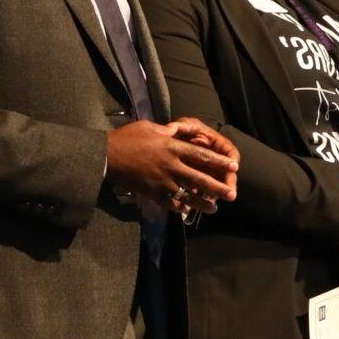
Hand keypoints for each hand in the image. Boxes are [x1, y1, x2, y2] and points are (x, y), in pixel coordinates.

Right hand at [107, 118, 237, 214]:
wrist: (106, 156)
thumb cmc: (126, 138)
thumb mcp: (148, 127)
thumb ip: (165, 131)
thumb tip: (175, 131)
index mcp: (171, 146)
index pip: (201, 154)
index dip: (218, 161)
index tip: (233, 166)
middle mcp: (170, 165)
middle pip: (199, 178)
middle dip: (217, 186)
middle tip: (232, 194)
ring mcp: (161, 181)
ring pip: (187, 194)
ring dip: (203, 202)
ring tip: (214, 208)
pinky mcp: (152, 193)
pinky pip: (170, 203)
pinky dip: (181, 208)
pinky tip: (189, 212)